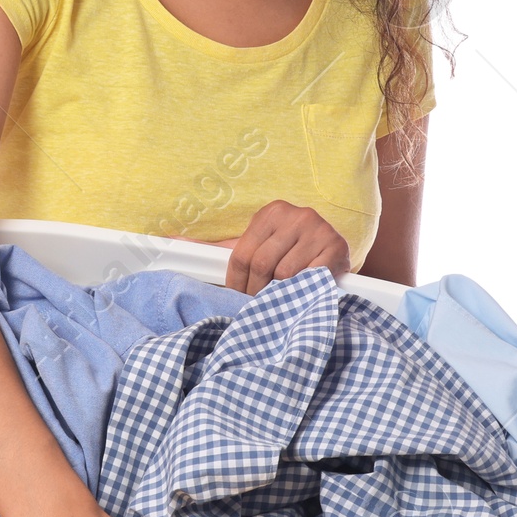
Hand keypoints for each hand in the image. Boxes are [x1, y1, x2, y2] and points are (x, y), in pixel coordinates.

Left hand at [223, 199, 350, 294]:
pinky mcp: (336, 246)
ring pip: (285, 273)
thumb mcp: (261, 242)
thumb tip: (180, 242)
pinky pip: (310, 277)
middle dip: (256, 290)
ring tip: (280, 299)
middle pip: (261, 264)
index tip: (238, 297)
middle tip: (258, 304)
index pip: (243, 253)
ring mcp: (318, 229)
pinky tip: (301, 292)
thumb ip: (227, 247)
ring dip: (279, 293)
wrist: (334, 246)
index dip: (236, 282)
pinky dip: (303, 290)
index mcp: (272, 212)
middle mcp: (296, 215)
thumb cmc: (291, 248)